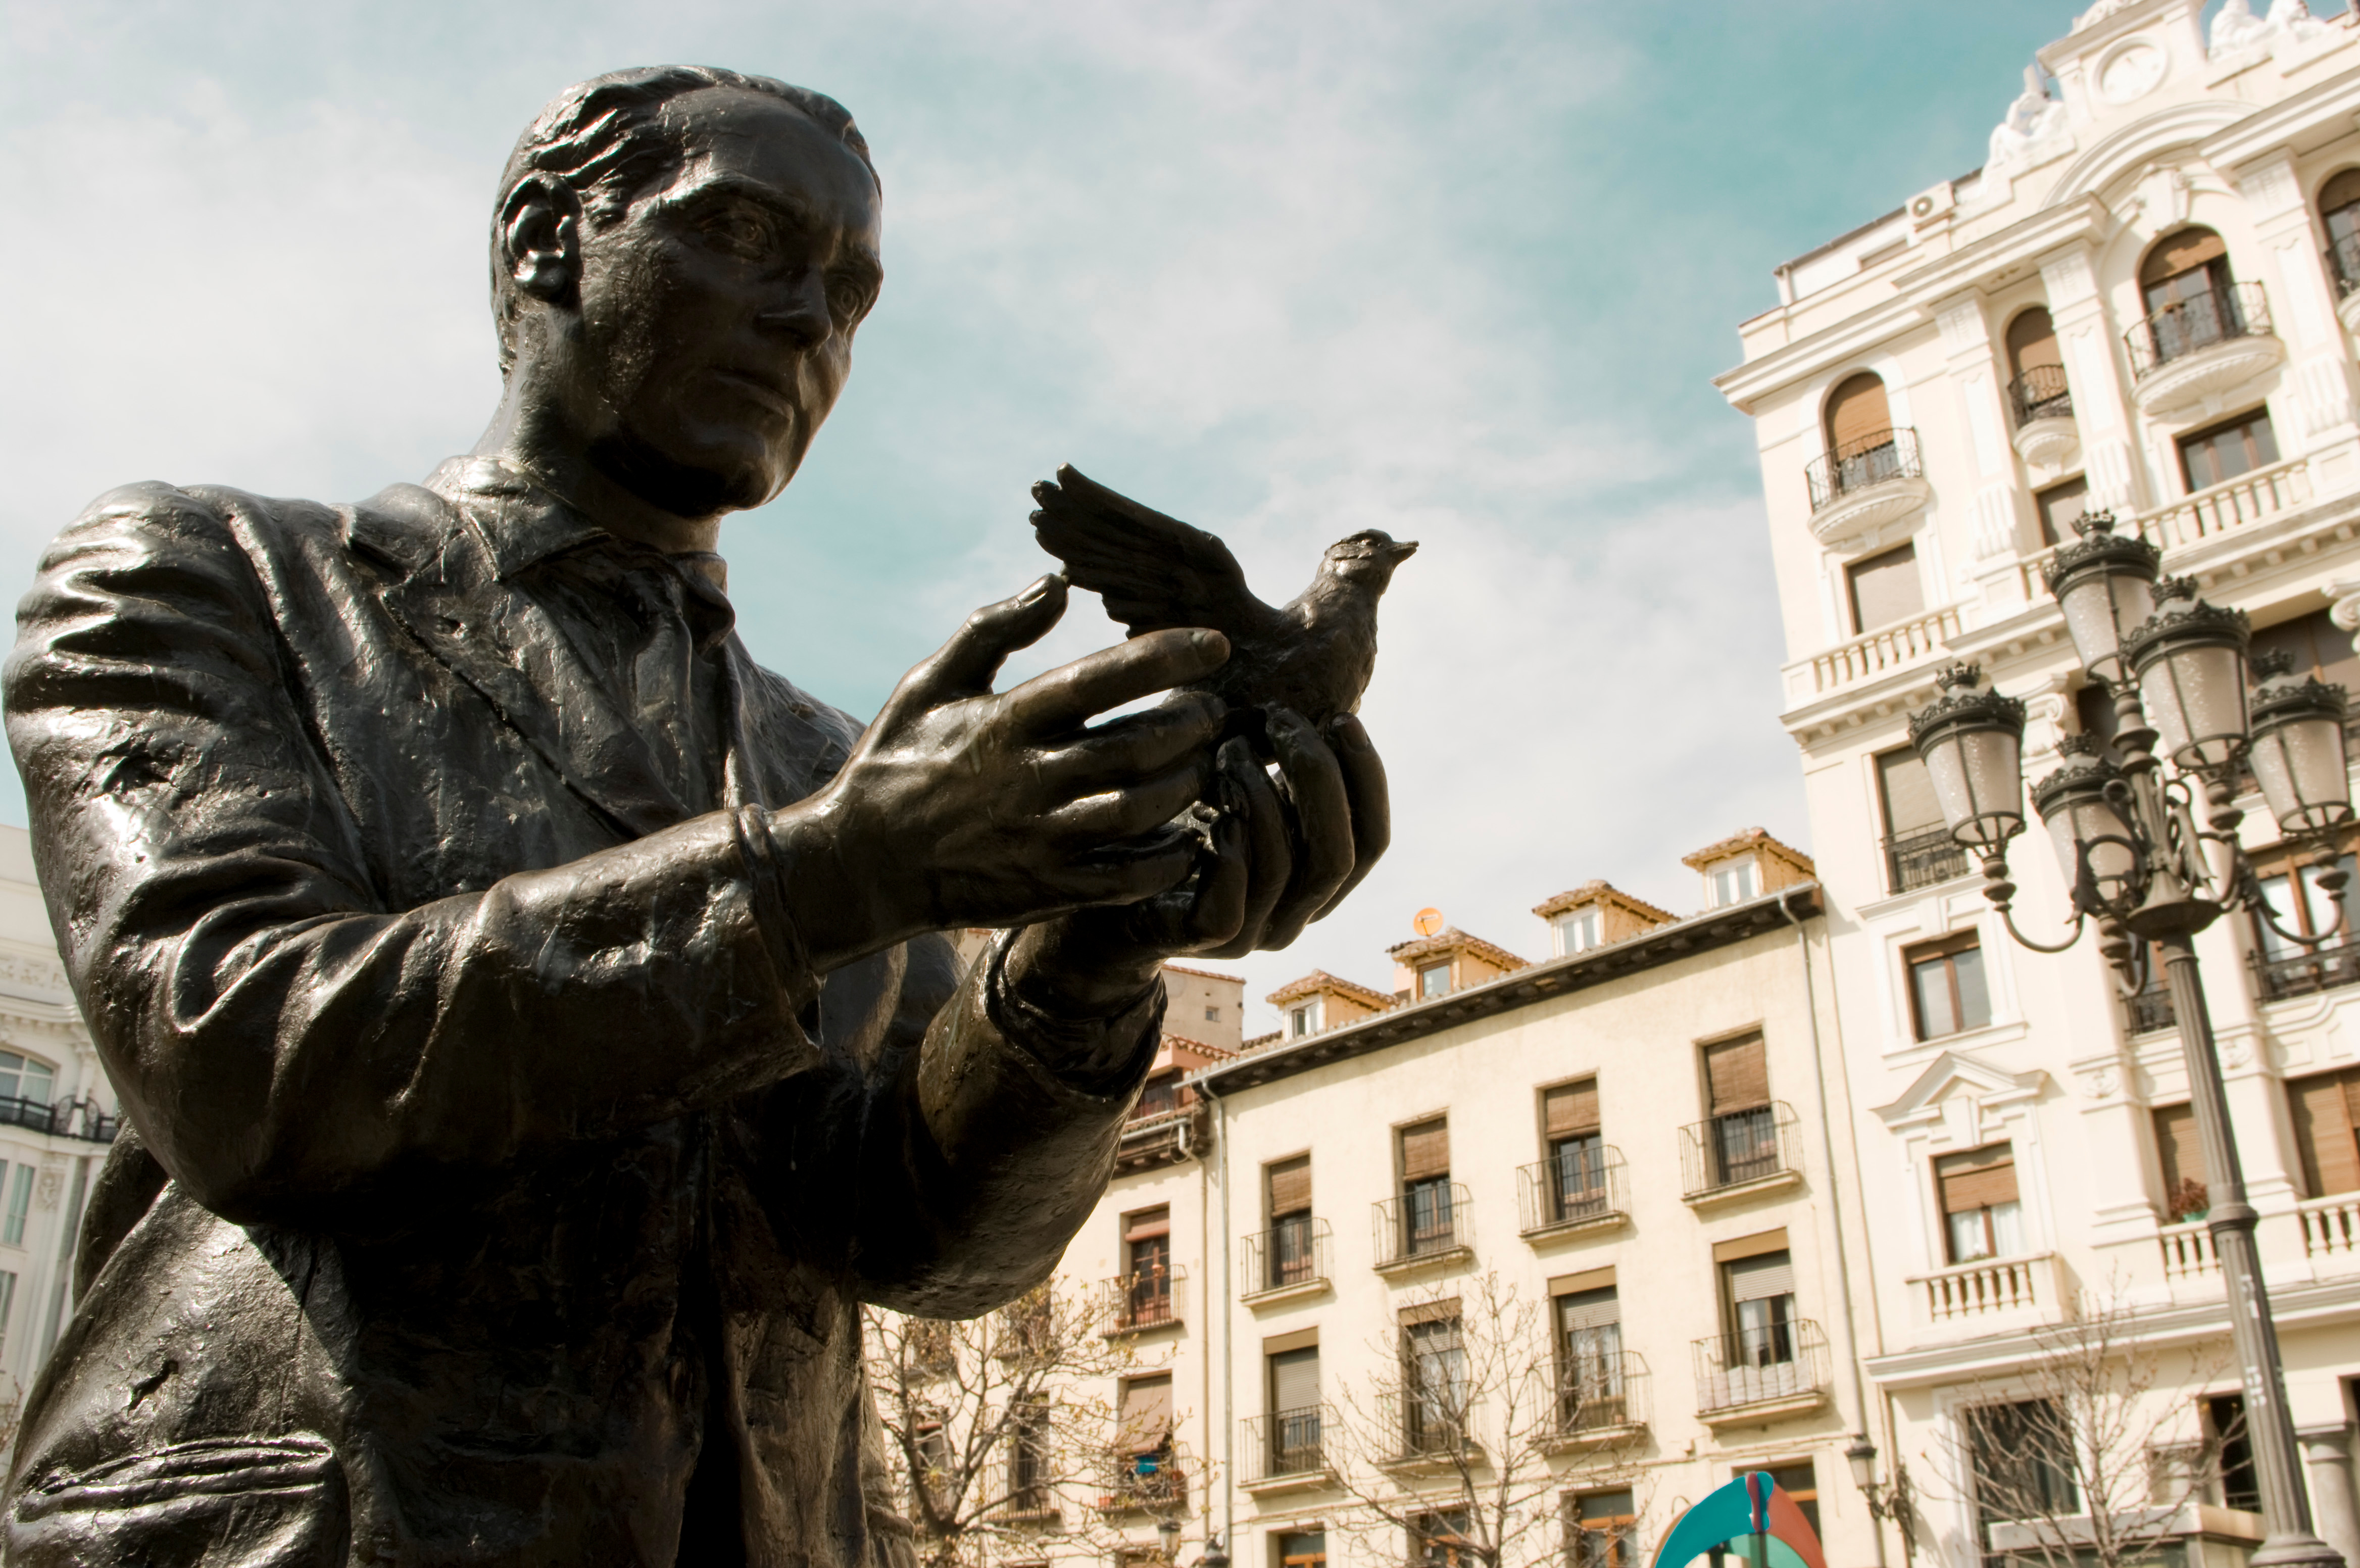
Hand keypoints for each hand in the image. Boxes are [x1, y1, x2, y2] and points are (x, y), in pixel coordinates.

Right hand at [773, 575, 1229, 969]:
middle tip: (1215, 710)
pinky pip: (1127, 878)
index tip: (1217, 644)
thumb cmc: (897, 762)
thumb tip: (1057, 583)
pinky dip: (1170, 858)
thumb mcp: (930, 683)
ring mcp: (1040, 838)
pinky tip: (1190, 837)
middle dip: (1192, 723)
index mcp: (1005, 721)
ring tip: (1203, 763)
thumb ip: (993, 629)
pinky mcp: (1047, 889)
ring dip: (1188, 783)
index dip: (1166, 656)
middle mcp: (1028, 778)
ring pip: (1140, 808)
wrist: (860, 865)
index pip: (1100, 678)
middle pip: (1137, 745)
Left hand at [1003, 705, 1391, 1018]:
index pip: (1372, 838)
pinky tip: (1205, 800)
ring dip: (1262, 794)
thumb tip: (1310, 703)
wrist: (1100, 899)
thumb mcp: (1235, 788)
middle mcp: (1296, 913)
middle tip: (1281, 719)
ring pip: (1286, 869)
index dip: (1367, 776)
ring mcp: (1253, 933)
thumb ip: (1278, 765)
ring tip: (1231, 745)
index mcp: (1316, 880)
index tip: (1341, 715)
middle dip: (1318, 777)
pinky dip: (1227, 842)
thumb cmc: (1171, 827)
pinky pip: (1233, 899)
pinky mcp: (1205, 940)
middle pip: (1340, 854)